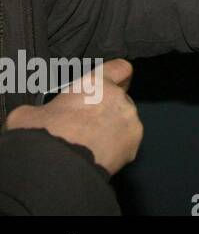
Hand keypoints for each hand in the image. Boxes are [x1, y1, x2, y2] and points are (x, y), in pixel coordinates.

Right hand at [2, 59, 141, 174]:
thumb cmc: (42, 133)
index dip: (117, 76)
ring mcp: (129, 122)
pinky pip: (126, 144)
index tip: (112, 84)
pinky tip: (97, 157)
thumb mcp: (29, 114)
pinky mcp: (134, 146)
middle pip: (119, 101)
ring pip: (123, 123)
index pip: (120, 68)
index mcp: (96, 84)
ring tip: (89, 145)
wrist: (57, 166)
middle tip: (85, 126)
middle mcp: (119, 99)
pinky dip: (115, 150)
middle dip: (106, 111)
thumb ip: (42, 109)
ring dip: (112, 130)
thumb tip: (36, 116)